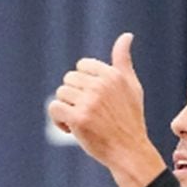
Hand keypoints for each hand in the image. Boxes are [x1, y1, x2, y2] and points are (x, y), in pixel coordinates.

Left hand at [46, 33, 164, 186]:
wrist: (129, 151)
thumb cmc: (130, 120)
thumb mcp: (132, 86)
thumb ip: (123, 61)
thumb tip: (126, 35)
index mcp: (112, 75)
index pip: (81, 66)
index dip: (83, 85)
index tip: (93, 100)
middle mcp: (101, 85)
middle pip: (69, 80)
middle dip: (74, 97)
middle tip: (87, 114)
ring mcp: (89, 102)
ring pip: (60, 94)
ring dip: (66, 109)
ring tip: (80, 123)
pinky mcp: (79, 118)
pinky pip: (55, 108)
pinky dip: (58, 120)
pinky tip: (70, 130)